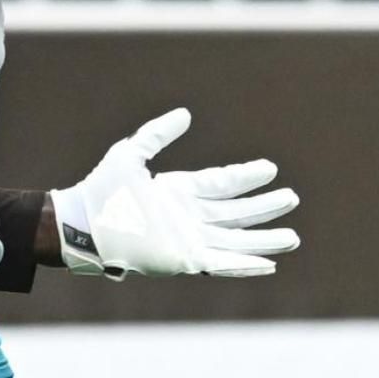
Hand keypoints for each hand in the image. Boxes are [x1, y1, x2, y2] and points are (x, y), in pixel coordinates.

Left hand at [48, 108, 300, 279]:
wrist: (85, 222)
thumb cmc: (102, 189)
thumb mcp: (131, 153)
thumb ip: (158, 134)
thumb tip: (186, 114)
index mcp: (179, 191)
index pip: (222, 183)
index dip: (247, 177)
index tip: (271, 169)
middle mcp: (189, 216)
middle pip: (236, 212)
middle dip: (264, 207)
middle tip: (292, 198)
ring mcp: (189, 239)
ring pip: (237, 239)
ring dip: (264, 238)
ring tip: (293, 237)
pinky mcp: (186, 259)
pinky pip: (222, 262)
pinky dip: (245, 264)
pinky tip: (269, 263)